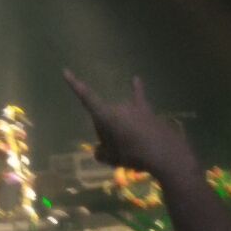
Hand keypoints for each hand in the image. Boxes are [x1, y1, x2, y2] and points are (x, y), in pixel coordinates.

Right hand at [63, 70, 199, 182]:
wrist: (164, 155)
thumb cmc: (134, 156)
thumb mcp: (112, 159)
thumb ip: (101, 153)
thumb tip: (100, 151)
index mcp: (105, 116)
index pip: (86, 98)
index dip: (75, 85)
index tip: (66, 71)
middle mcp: (117, 106)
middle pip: (105, 116)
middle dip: (106, 130)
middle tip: (116, 149)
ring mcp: (133, 107)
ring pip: (119, 115)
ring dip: (120, 126)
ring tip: (130, 144)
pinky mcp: (147, 110)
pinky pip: (138, 97)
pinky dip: (137, 88)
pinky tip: (136, 79)